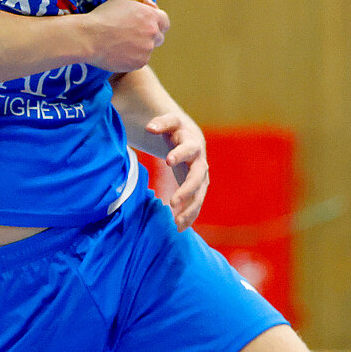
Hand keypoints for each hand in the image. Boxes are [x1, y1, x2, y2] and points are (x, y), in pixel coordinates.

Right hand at [83, 0, 168, 71]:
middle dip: (149, 37)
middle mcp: (152, 32)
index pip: (164, 22)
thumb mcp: (122, 0)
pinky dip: (132, 59)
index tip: (146, 26)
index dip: (156, 24)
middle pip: (159, 37)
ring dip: (139, 48)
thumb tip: (152, 5)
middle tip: (132, 37)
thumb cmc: (102, 17)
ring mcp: (147, 49)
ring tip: (120, 45)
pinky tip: (118, 53)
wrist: (89, 37)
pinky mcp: (139, 63)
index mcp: (150, 15)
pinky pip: (139, 61)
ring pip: (148, 50)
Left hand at [145, 112, 206, 229]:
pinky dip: (190, 217)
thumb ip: (160, 123)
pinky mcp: (198, 189)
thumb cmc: (175, 130)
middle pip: (198, 177)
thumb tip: (149, 128)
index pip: (188, 148)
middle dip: (186, 190)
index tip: (167, 161)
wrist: (188, 139)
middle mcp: (200, 161)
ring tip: (176, 223)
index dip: (180, 154)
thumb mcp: (169, 122)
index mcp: (192, 143)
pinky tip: (179, 229)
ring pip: (199, 194)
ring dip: (190, 209)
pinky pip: (196, 204)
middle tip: (172, 202)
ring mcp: (201, 177)